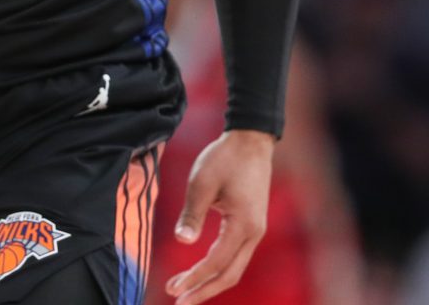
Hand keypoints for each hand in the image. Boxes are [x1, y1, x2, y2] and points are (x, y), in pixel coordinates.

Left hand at [165, 130, 274, 304]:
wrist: (251, 140)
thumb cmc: (225, 158)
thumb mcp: (202, 183)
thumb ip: (192, 214)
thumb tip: (182, 242)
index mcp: (244, 224)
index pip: (216, 262)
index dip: (195, 278)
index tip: (173, 289)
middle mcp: (254, 233)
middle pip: (230, 274)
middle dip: (203, 290)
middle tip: (178, 301)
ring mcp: (255, 230)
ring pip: (234, 268)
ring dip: (210, 282)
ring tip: (184, 292)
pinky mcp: (251, 225)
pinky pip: (235, 256)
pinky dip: (218, 268)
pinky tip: (200, 272)